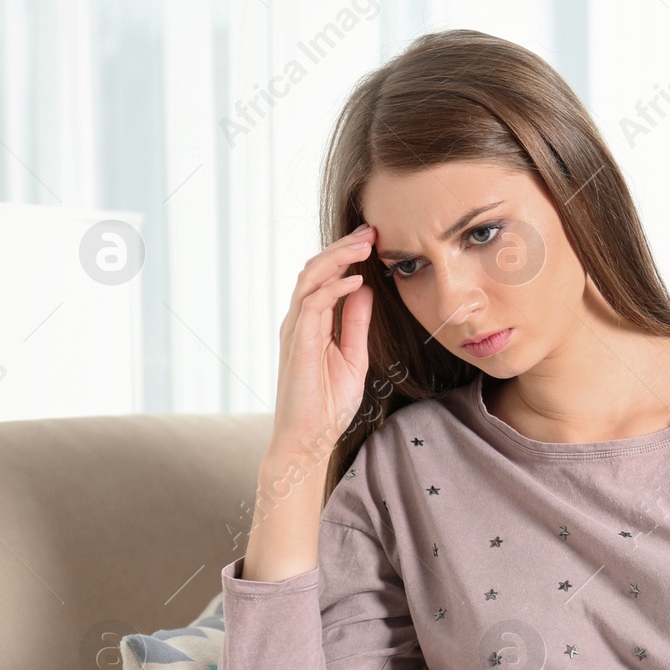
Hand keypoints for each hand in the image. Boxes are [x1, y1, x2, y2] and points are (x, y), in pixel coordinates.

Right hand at [270, 224, 377, 455]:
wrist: (308, 440)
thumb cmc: (327, 403)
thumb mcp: (354, 356)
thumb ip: (356, 322)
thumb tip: (365, 290)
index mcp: (311, 322)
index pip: (324, 277)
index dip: (346, 255)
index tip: (374, 240)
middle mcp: (299, 321)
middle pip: (315, 269)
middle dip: (343, 247)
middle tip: (371, 230)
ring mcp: (296, 331)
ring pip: (310, 279)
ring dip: (338, 259)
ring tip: (365, 244)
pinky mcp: (298, 345)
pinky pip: (313, 306)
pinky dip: (334, 289)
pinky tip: (356, 280)